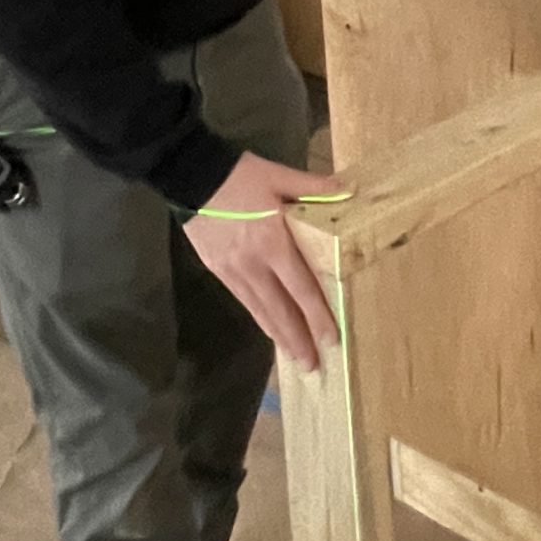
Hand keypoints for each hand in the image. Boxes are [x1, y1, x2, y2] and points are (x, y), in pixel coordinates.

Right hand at [183, 152, 345, 371]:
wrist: (191, 175)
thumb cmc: (240, 176)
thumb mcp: (279, 175)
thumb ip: (313, 187)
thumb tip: (348, 190)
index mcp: (274, 243)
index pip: (301, 288)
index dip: (317, 316)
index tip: (331, 338)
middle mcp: (254, 265)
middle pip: (281, 309)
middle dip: (298, 339)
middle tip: (313, 365)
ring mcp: (234, 270)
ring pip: (260, 310)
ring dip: (279, 335)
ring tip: (294, 356)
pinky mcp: (217, 270)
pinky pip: (243, 300)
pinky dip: (258, 317)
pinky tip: (268, 327)